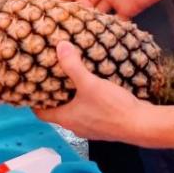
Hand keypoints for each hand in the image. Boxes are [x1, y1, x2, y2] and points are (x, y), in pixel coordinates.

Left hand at [34, 41, 149, 142]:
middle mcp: (76, 125)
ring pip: (75, 110)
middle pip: (57, 110)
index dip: (34, 100)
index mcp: (67, 119)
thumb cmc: (112, 108)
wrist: (141, 124)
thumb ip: (73, 65)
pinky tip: (93, 85)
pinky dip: (87, 99)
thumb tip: (60, 46)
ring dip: (71, 96)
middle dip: (53, 94)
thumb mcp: (89, 84)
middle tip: (50, 75)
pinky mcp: (105, 123)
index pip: (41, 113)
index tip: (31, 85)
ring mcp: (91, 126)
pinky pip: (90, 110)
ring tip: (71, 77)